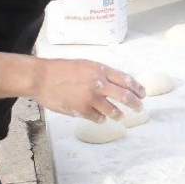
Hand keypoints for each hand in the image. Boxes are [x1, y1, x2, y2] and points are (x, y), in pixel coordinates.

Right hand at [31, 58, 145, 122]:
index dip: (137, 88)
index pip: (126, 79)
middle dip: (136, 104)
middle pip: (125, 96)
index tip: (142, 94)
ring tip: (120, 116)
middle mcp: (99, 84)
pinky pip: (98, 118)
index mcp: (100, 70)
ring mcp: (91, 98)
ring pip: (113, 110)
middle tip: (139, 108)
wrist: (42, 78)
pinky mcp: (82, 110)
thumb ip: (100, 74)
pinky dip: (101, 119)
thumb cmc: (61, 69)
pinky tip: (101, 118)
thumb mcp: (85, 65)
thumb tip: (115, 83)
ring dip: (119, 114)